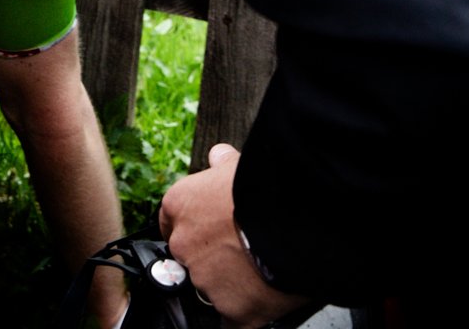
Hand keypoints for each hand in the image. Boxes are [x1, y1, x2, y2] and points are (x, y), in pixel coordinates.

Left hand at [158, 145, 306, 328]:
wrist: (295, 219)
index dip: (196, 227)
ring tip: (262, 267)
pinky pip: (234, 316)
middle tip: (244, 250)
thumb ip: (223, 164)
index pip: (174, 222)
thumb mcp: (240, 166)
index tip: (212, 231)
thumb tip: (219, 156)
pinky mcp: (230, 309)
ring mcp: (205, 280)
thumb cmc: (267, 188)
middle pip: (193, 257)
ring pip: (214, 288)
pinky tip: (266, 294)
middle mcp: (184, 245)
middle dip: (214, 257)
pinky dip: (247, 309)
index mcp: (180, 206)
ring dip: (232, 282)